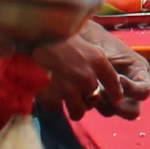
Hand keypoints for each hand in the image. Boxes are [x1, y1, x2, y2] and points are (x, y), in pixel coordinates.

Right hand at [33, 23, 147, 118]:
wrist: (32, 36)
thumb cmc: (57, 36)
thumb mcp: (85, 44)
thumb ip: (96, 62)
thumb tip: (98, 80)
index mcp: (98, 61)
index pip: (114, 83)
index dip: (116, 94)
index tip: (116, 100)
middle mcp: (87, 78)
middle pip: (94, 101)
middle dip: (85, 98)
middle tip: (75, 91)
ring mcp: (69, 89)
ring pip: (78, 112)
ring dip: (71, 107)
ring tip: (62, 97)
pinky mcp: (51, 96)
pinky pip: (55, 109)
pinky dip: (50, 103)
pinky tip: (46, 91)